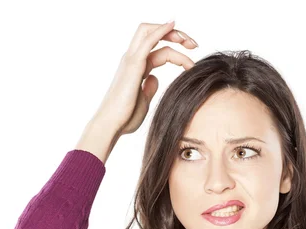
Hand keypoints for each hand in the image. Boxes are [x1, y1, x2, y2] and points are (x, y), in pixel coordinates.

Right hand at [90, 21, 196, 135]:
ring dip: (174, 33)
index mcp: (136, 67)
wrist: (112, 124)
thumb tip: (155, 79)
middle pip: (153, 34)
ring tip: (191, 43)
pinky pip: (147, 41)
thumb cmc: (125, 117)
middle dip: (175, 34)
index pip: (159, 49)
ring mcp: (131, 60)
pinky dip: (160, 30)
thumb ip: (149, 87)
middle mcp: (133, 60)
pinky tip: (173, 26)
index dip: (178, 52)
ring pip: (150, 33)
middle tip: (193, 45)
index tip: (192, 64)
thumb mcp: (143, 100)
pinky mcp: (133, 65)